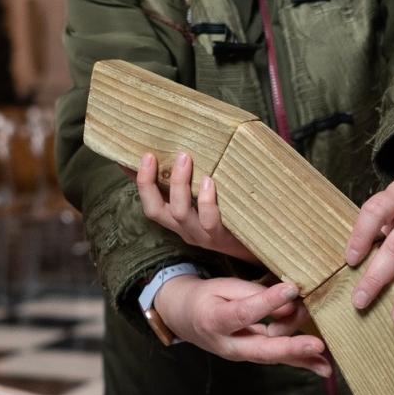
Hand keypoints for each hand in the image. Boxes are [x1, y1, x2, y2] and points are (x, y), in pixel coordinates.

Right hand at [136, 152, 259, 264]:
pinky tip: (210, 181)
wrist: (267, 246)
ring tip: (185, 158)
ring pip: (180, 212)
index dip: (137, 181)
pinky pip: (210, 221)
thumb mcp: (210, 199)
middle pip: (154, 210)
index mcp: (178, 219)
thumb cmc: (235, 215)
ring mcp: (203, 234)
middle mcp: (185, 228)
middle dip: (147, 183)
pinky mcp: (224, 238)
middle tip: (150, 155)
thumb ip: (195, 180)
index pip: (148, 200)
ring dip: (179, 184)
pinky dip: (207, 200)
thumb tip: (182, 149)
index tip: (127, 156)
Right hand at [153, 274, 329, 376]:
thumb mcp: (223, 286)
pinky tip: (324, 368)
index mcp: (214, 321)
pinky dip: (302, 363)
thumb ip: (254, 294)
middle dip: (290, 347)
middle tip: (316, 344)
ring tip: (323, 351)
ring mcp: (241, 355)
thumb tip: (289, 304)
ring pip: (273, 356)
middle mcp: (228, 345)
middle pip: (261, 349)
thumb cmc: (207, 298)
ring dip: (301, 355)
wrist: (186, 319)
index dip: (267, 302)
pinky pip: (279, 359)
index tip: (291, 289)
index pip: (244, 313)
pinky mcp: (253, 356)